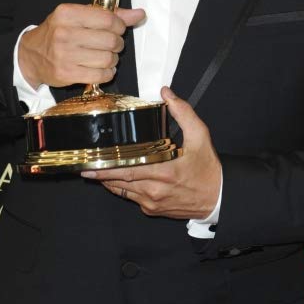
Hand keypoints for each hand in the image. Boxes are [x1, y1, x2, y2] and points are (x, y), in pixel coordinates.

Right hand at [18, 4, 144, 88]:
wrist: (31, 55)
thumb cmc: (57, 33)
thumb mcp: (78, 16)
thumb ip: (109, 15)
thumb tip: (138, 14)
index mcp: (68, 13)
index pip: (108, 19)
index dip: (119, 26)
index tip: (117, 29)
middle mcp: (65, 33)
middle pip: (111, 40)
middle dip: (117, 44)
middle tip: (112, 44)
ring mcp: (65, 55)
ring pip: (108, 59)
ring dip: (113, 59)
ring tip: (105, 57)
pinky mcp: (66, 74)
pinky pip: (101, 76)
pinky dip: (107, 73)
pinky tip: (101, 68)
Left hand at [83, 87, 221, 219]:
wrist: (218, 198)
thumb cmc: (209, 169)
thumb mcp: (200, 136)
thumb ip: (183, 113)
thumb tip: (166, 94)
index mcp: (165, 172)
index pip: (128, 170)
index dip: (107, 168)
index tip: (92, 164)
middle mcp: (155, 190)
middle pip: (119, 182)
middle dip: (100, 175)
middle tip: (85, 167)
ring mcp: (152, 202)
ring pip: (122, 191)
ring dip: (108, 182)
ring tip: (95, 172)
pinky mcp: (152, 209)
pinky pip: (130, 198)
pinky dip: (121, 188)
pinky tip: (116, 179)